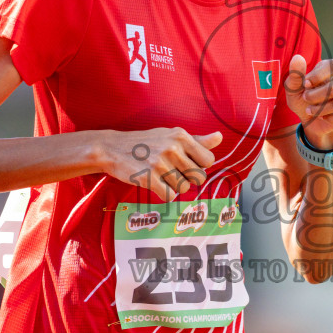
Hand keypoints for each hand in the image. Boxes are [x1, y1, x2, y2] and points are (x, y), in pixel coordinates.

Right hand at [100, 128, 221, 201]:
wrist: (112, 148)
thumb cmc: (146, 142)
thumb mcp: (171, 136)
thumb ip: (197, 140)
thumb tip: (220, 137)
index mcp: (181, 136)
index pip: (208, 160)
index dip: (199, 166)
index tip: (186, 164)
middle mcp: (172, 148)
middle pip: (198, 178)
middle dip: (188, 179)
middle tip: (172, 172)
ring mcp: (159, 164)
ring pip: (184, 189)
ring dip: (174, 187)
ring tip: (160, 175)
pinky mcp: (148, 178)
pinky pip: (170, 196)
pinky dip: (164, 194)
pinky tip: (154, 183)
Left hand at [285, 56, 332, 150]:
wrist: (308, 121)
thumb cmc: (301, 101)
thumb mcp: (293, 89)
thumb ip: (295, 74)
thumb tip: (298, 57)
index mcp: (329, 70)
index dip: (318, 76)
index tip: (305, 85)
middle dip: (315, 97)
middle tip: (305, 99)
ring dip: (320, 110)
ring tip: (310, 110)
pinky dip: (330, 119)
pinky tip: (324, 117)